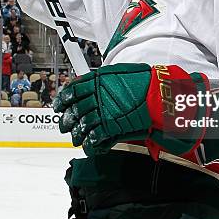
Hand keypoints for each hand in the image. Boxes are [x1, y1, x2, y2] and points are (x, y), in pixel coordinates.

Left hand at [53, 63, 208, 157]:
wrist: (158, 92)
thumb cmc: (142, 81)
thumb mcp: (118, 72)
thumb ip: (101, 80)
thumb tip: (87, 83)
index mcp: (97, 80)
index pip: (72, 90)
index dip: (63, 100)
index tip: (59, 106)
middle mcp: (97, 95)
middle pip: (75, 109)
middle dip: (67, 120)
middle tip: (64, 126)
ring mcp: (104, 111)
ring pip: (82, 125)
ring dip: (77, 134)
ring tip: (75, 139)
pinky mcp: (112, 126)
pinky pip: (95, 137)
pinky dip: (91, 143)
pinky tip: (89, 145)